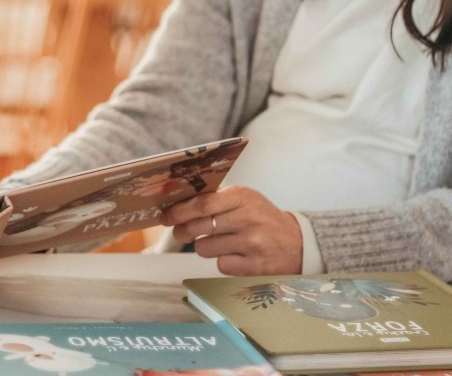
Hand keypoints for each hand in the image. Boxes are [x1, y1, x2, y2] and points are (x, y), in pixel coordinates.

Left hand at [160, 185, 302, 274]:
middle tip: (179, 231)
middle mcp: (247, 218)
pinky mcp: (255, 266)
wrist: (297, 243)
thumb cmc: (262, 217)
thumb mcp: (244, 199)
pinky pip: (221, 265)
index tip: (165, 215)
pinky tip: (233, 254)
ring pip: (205, 247)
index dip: (180, 210)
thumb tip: (178, 204)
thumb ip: (216, 199)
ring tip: (216, 242)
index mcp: (241, 197)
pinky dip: (222, 260)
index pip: (203, 203)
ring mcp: (251, 243)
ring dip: (203, 246)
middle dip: (182, 230)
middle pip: (199, 226)